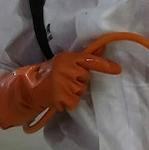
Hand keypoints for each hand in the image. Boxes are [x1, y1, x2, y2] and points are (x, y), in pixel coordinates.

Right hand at [0, 52, 121, 128]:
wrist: (30, 87)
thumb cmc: (51, 72)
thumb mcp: (65, 61)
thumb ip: (83, 58)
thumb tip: (103, 48)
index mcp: (68, 58)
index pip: (90, 60)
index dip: (105, 65)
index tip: (118, 69)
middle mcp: (67, 69)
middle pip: (86, 78)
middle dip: (79, 80)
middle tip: (64, 80)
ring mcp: (64, 84)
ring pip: (81, 90)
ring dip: (74, 91)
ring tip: (60, 88)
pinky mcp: (63, 98)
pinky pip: (75, 101)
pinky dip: (69, 101)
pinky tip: (59, 97)